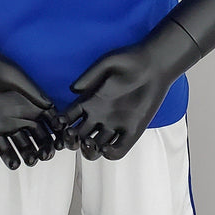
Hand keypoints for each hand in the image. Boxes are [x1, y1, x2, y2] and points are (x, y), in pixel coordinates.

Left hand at [0, 21, 64, 169]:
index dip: (58, 132)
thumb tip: (51, 106)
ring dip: (29, 154)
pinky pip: (2, 147)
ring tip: (32, 160)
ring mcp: (8, 123)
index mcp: (33, 103)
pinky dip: (9, 156)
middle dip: (45, 147)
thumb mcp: (16, 77)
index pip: (51, 121)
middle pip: (40, 137)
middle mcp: (23, 115)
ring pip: (23, 145)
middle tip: (46, 155)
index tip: (62, 142)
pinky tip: (14, 164)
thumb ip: (32, 92)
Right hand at [61, 19, 199, 160]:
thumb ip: (89, 75)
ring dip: (88, 151)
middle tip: (74, 137)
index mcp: (90, 100)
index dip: (61, 123)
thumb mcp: (106, 63)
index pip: (68, 117)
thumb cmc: (130, 60)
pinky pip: (118, 150)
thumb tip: (73, 90)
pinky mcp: (132, 131)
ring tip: (91, 142)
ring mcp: (115, 125)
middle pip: (78, 137)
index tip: (60, 124)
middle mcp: (99, 115)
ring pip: (95, 148)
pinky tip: (107, 146)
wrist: (155, 65)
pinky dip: (110, 153)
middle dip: (71, 141)